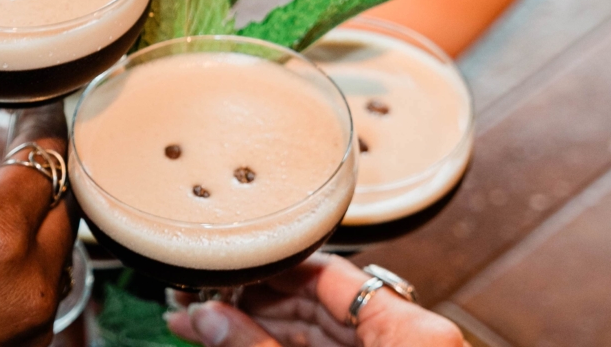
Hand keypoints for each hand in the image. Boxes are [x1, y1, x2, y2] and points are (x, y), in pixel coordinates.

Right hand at [0, 88, 75, 346]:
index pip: (46, 158)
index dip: (39, 124)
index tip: (28, 105)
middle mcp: (29, 281)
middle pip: (60, 203)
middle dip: (36, 173)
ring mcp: (33, 323)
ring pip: (56, 248)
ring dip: (30, 220)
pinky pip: (40, 289)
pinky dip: (20, 263)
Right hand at [167, 253, 466, 346]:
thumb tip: (209, 319)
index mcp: (412, 332)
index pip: (328, 274)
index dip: (266, 270)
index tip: (219, 275)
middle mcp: (409, 343)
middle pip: (318, 305)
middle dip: (251, 305)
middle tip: (197, 306)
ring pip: (317, 336)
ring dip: (257, 331)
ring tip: (202, 329)